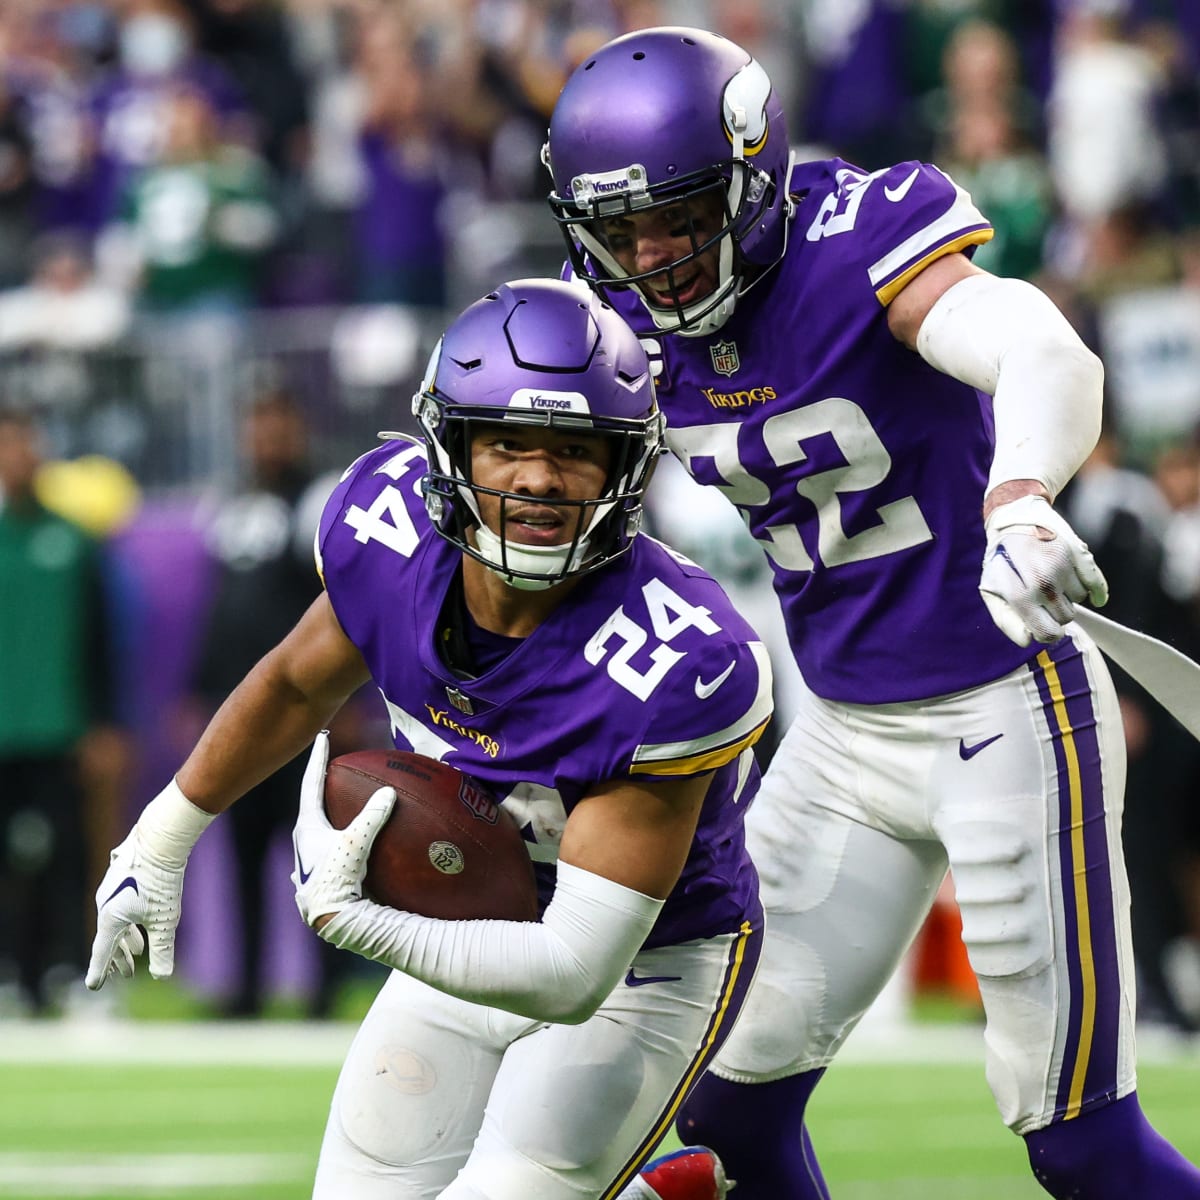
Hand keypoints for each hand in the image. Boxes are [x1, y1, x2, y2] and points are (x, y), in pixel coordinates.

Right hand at [85, 828, 184, 989]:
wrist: (158, 840)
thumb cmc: (161, 881)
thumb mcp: (165, 919)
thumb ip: (162, 948)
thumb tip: (162, 976)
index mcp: (110, 918)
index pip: (102, 952)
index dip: (99, 970)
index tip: (94, 987)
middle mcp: (105, 905)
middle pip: (109, 938)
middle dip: (118, 958)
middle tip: (127, 975)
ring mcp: (111, 890)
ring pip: (116, 921)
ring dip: (127, 938)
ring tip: (139, 951)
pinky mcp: (121, 878)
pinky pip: (121, 906)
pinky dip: (130, 920)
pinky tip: (142, 920)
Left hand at [292, 731, 395, 929]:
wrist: (330, 918)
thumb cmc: (337, 878)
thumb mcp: (356, 843)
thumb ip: (372, 816)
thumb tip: (388, 791)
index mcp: (306, 827)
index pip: (311, 783)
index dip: (318, 758)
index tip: (323, 737)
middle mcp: (302, 842)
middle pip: (311, 806)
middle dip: (320, 787)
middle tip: (331, 770)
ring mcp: (308, 862)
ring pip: (317, 830)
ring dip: (327, 816)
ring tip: (341, 807)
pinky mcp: (317, 878)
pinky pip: (327, 851)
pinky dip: (338, 842)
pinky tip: (346, 849)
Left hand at [980, 494, 1108, 645]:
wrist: (1015, 518)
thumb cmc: (1001, 560)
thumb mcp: (991, 591)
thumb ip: (1006, 621)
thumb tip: (1029, 639)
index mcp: (1020, 597)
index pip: (1049, 634)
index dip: (1048, 631)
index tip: (1044, 622)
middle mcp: (1043, 584)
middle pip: (1067, 618)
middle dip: (1057, 611)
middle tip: (1043, 595)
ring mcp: (1063, 569)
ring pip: (1080, 601)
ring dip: (1069, 594)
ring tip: (1051, 577)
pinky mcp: (1078, 555)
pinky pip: (1096, 585)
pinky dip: (1094, 589)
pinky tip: (1088, 589)